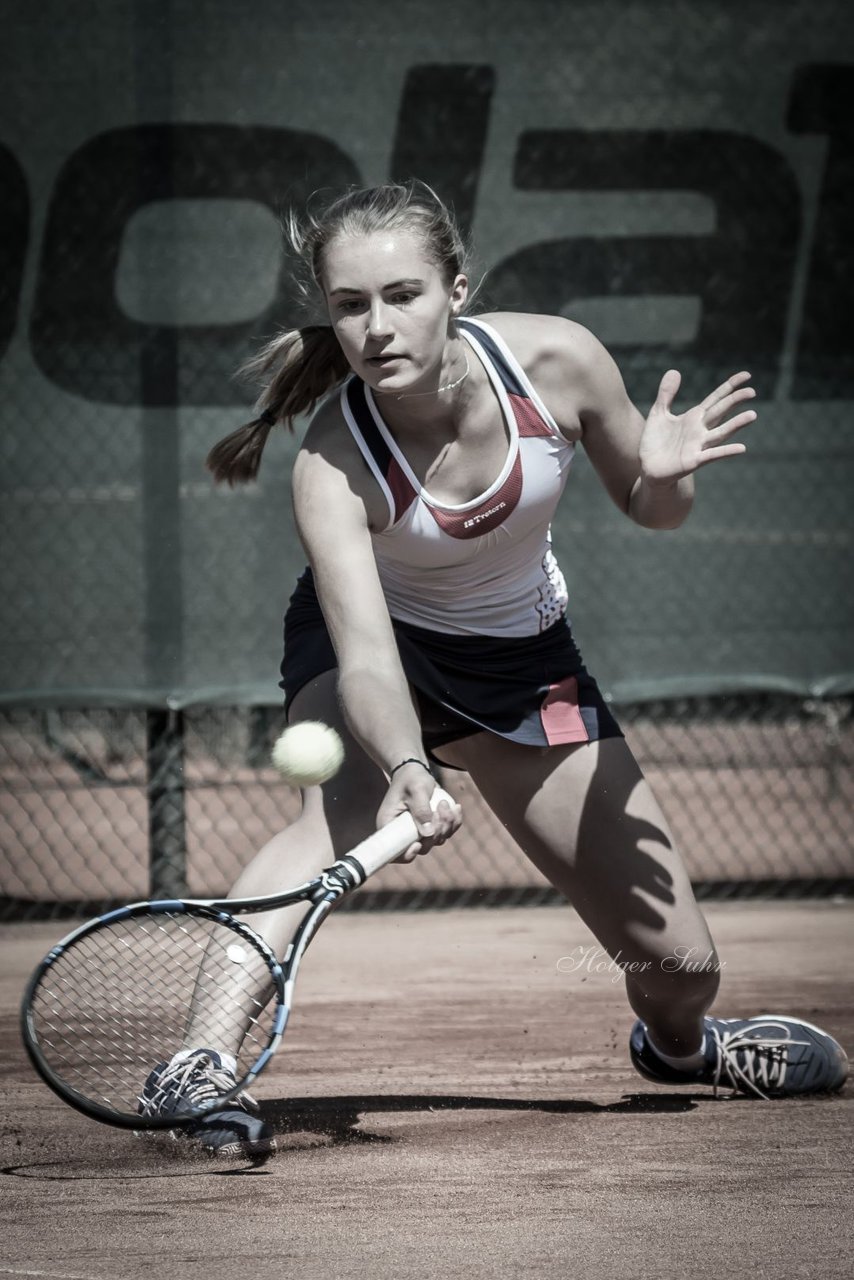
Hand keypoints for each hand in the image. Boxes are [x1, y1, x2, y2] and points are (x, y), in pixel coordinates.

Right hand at [376, 762, 461, 861]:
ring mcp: (417, 832)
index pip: (394, 852)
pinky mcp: (430, 828)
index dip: (407, 854)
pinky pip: (445, 833)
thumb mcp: (416, 789)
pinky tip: (456, 808)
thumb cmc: (411, 778)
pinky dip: (453, 823)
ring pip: (436, 841)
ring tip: (445, 803)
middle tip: (440, 807)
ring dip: (446, 825)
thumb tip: (428, 833)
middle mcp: (402, 833)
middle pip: (421, 847)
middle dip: (436, 832)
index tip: (417, 844)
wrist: (415, 771)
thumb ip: (421, 809)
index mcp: (389, 826)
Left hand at [639, 369, 756, 487]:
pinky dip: (725, 452)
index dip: (730, 386)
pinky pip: (711, 456)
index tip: (747, 375)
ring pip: (720, 433)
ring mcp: (698, 446)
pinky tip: (741, 448)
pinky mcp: (693, 461)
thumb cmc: (656, 442)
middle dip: (735, 401)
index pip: (716, 398)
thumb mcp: (658, 413)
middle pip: (721, 412)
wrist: (649, 468)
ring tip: (752, 415)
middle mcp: (701, 430)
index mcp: (694, 417)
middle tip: (752, 391)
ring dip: (736, 425)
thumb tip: (674, 370)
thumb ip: (666, 394)